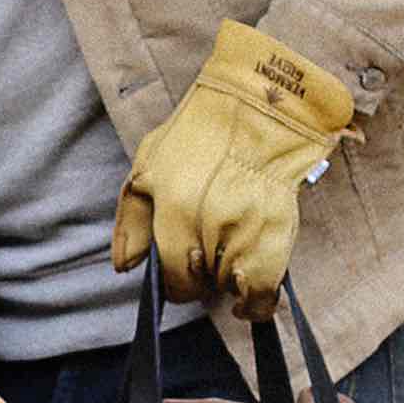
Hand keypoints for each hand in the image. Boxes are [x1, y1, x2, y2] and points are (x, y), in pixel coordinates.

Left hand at [112, 20, 354, 320]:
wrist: (264, 102)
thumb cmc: (201, 131)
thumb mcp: (150, 165)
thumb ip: (132, 220)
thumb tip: (124, 267)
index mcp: (174, 207)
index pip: (172, 274)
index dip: (176, 284)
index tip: (183, 278)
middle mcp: (209, 222)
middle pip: (202, 282)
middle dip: (201, 281)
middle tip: (205, 263)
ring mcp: (246, 227)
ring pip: (233, 285)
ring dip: (229, 283)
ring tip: (228, 261)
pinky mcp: (279, 229)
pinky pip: (266, 284)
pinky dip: (259, 299)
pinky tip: (251, 300)